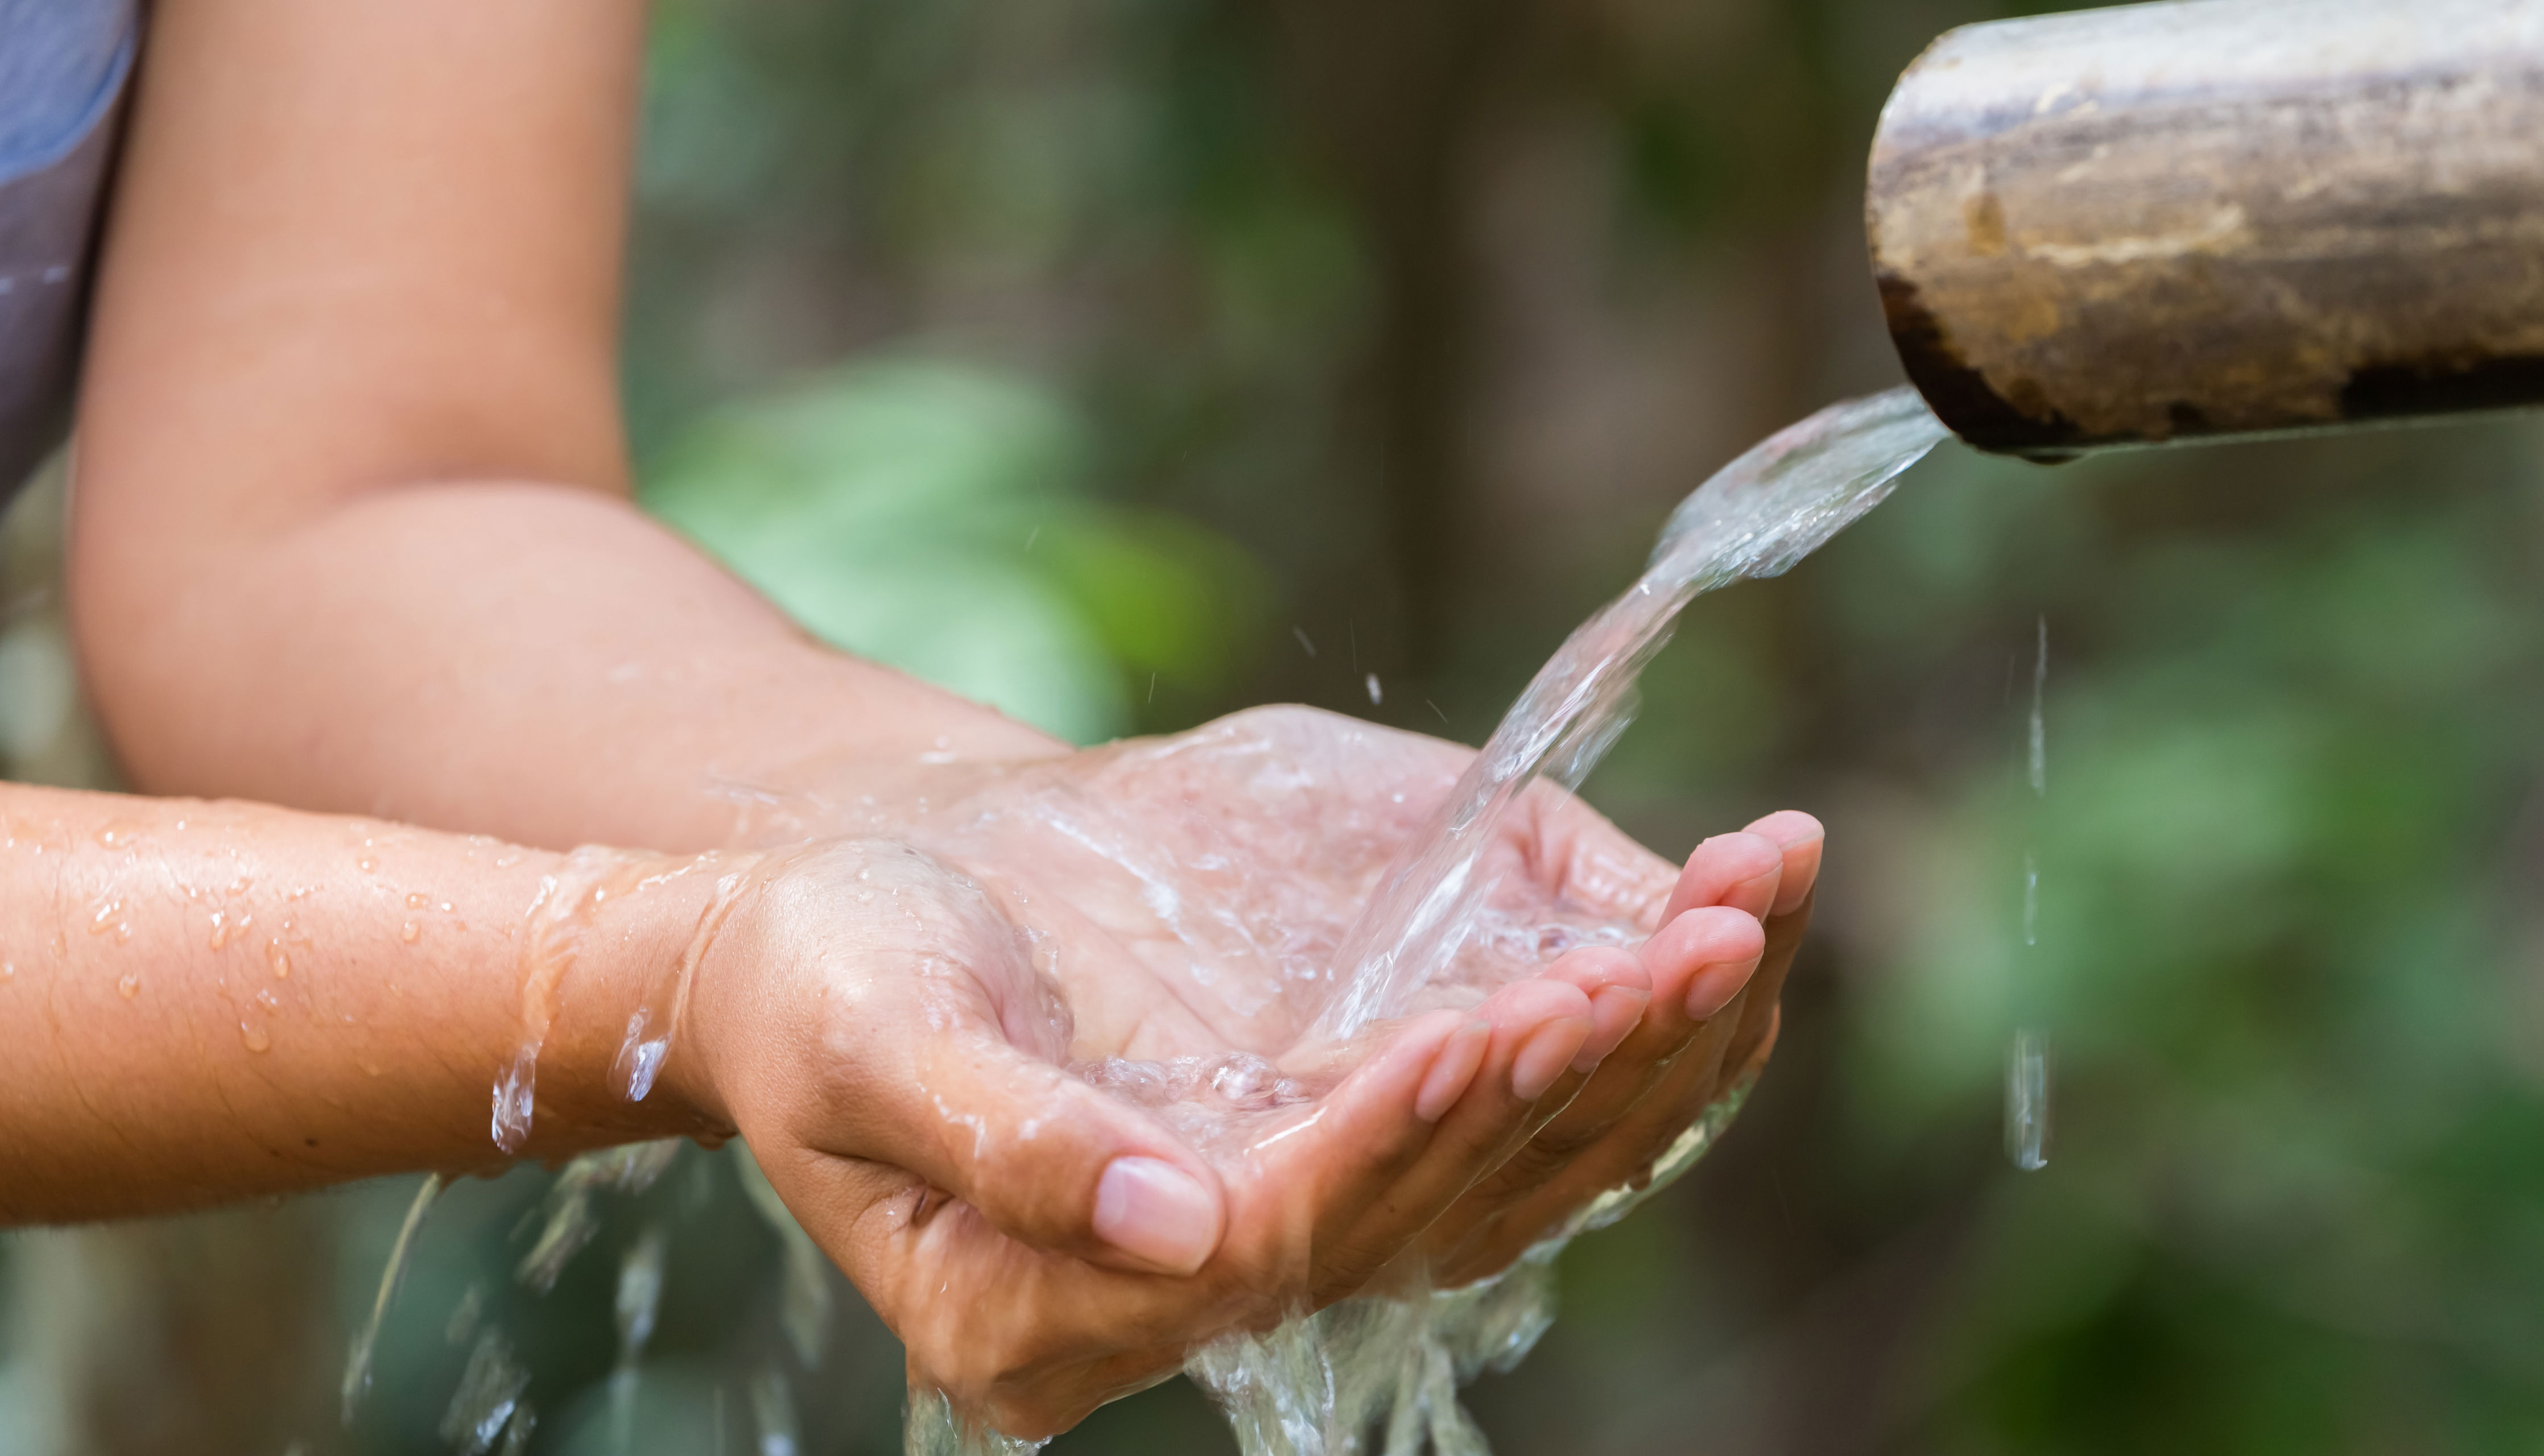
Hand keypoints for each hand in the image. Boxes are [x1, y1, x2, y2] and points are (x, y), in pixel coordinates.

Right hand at [741, 706, 1819, 1284]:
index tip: (1474, 1025)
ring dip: (1643, 1043)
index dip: (1381, 1142)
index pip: (1267, 1239)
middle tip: (1678, 956)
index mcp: (1055, 1313)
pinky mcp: (1356, 1115)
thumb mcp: (871, 1042)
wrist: (859, 902)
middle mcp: (1205, 1279)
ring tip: (1745, 913)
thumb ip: (1010, 1142)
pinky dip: (1636, 1000)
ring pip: (1515, 1163)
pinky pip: (1530, 1091)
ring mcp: (1296, 1201)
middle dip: (1558, 1082)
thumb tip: (1179, 1225)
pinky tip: (1735, 900)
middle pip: (1427, 1209)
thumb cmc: (822, 977)